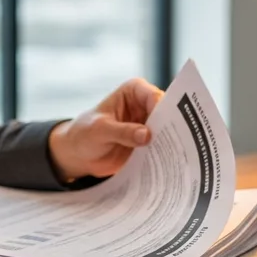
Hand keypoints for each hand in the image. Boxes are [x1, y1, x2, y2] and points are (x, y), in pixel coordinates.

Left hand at [48, 78, 163, 180]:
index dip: (163, 110)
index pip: (154, 97)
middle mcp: (144, 105)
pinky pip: (162, 147)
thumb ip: (122, 132)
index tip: (166, 126)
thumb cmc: (85, 133)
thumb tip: (146, 136)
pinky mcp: (148, 142)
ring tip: (173, 156)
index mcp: (134, 91)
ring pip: (167, 132)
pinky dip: (164, 155)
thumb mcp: (100, 130)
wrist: (79, 154)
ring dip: (170, 144)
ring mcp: (148, 125)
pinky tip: (167, 165)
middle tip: (177, 143)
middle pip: (166, 114)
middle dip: (171, 128)